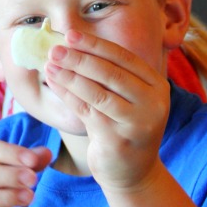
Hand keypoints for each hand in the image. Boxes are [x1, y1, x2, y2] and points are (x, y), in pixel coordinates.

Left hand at [45, 30, 169, 191]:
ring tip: (49, 65)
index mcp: (157, 86)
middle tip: (54, 49)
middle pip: (111, 74)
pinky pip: (87, 112)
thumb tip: (71, 44)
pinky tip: (54, 84)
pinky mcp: (118, 141)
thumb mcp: (126, 98)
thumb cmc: (122, 126)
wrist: (132, 172)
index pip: (124, 58)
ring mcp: (138, 124)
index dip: (95, 45)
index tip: (70, 35)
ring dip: (70, 76)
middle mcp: (154, 104)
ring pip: (97, 93)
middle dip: (79, 58)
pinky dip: (68, 95)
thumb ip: (109, 74)